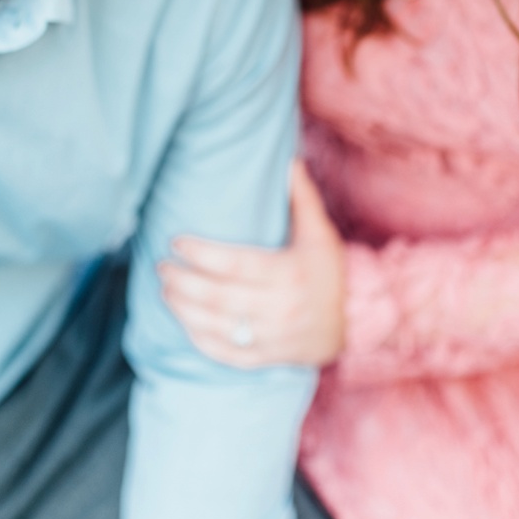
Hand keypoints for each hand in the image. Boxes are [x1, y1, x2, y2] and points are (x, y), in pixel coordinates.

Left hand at [159, 160, 346, 367]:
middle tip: (163, 267)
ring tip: (166, 289)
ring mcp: (272, 336)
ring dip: (182, 308)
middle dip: (182, 281)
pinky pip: (223, 352)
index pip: (234, 264)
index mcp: (290, 274)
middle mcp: (280, 308)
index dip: (200, 253)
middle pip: (217, 296)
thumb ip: (302, 198)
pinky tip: (184, 320)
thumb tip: (289, 161)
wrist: (356, 321)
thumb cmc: (330, 273)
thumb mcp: (321, 234)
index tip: (176, 242)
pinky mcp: (266, 357)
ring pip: (214, 325)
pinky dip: (198, 338)